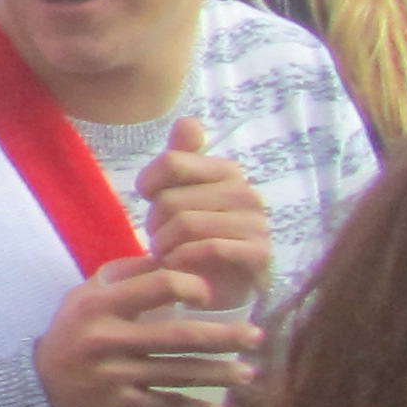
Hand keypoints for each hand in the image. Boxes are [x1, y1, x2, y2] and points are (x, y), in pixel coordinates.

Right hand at [32, 252, 263, 406]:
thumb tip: (169, 256)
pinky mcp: (122, 406)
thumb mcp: (84, 297)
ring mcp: (117, 376)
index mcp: (100, 306)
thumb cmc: (70, 335)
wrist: (37, 388)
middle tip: (256, 338)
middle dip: (223, 337)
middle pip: (178, 337)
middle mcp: (109, 339)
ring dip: (220, 376)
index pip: (155, 287)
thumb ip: (123, 276)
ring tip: (249, 375)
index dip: (189, 286)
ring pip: (180, 374)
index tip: (209, 295)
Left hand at [138, 119, 273, 312]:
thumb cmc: (194, 236)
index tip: (148, 200)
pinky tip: (178, 266)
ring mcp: (256, 223)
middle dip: (155, 224)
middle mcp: (245, 192)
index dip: (148, 184)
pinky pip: (210, 248)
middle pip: (172, 199)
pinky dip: (184, 260)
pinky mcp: (258, 253)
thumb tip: (188, 121)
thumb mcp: (180, 195)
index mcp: (225, 171)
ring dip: (165, 245)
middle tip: (159, 238)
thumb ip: (180, 159)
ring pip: (186, 224)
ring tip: (165, 254)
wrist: (219, 286)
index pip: (171, 162)